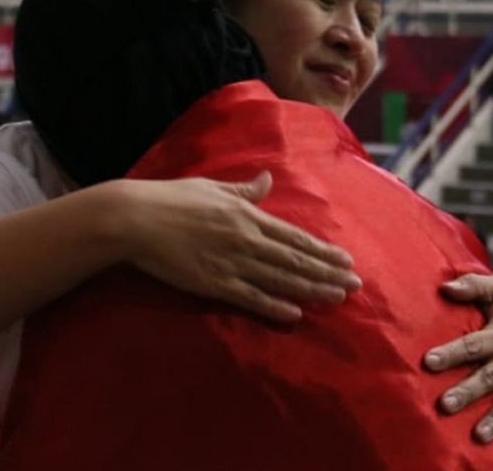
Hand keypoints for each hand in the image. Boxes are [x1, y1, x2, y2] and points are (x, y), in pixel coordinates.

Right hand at [115, 172, 361, 323]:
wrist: (136, 218)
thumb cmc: (172, 199)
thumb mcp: (212, 188)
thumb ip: (243, 190)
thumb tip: (267, 179)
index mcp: (247, 215)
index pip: (294, 236)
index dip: (322, 250)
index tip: (346, 260)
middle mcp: (246, 239)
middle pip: (295, 259)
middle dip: (327, 272)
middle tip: (356, 284)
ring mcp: (231, 262)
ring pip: (279, 278)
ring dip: (311, 289)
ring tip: (336, 298)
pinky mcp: (213, 282)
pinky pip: (250, 297)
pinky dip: (274, 305)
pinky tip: (294, 313)